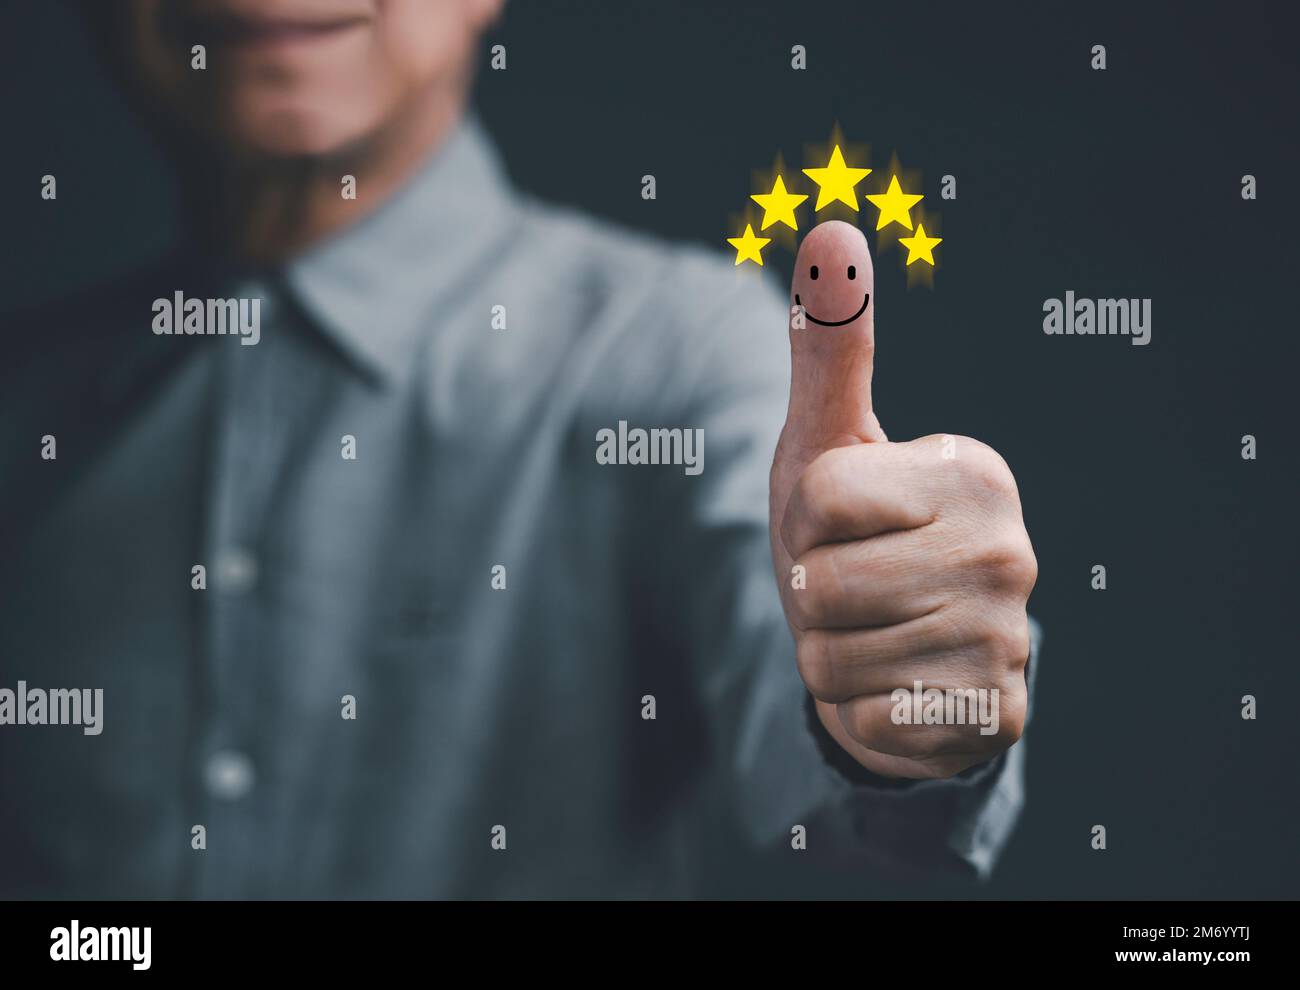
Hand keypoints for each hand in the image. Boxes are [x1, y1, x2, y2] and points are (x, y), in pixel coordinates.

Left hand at [769, 221, 1037, 779]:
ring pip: (830, 658)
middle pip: (819, 584)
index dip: (806, 519)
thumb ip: (830, 344)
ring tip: (874, 634)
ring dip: (830, 652)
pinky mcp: (993, 716)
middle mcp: (1010, 550)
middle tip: (854, 588)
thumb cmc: (853, 533)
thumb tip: (831, 227)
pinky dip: (859, 710)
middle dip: (810, 594)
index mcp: (972, 471)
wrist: (900, 650)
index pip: (818, 497)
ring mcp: (1010, 639)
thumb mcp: (829, 441)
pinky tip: (898, 685)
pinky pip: (863, 718)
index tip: (844, 524)